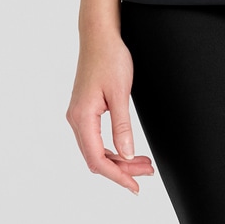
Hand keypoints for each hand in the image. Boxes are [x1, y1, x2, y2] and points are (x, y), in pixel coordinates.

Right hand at [66, 30, 153, 193]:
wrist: (99, 37)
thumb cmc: (110, 59)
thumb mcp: (121, 94)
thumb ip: (122, 126)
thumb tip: (126, 153)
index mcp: (82, 117)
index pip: (97, 159)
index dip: (117, 176)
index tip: (134, 186)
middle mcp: (76, 119)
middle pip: (96, 158)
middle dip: (122, 169)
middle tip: (147, 172)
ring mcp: (79, 116)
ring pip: (96, 150)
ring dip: (119, 159)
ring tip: (143, 163)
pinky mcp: (85, 111)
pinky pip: (96, 139)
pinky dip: (113, 148)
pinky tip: (128, 150)